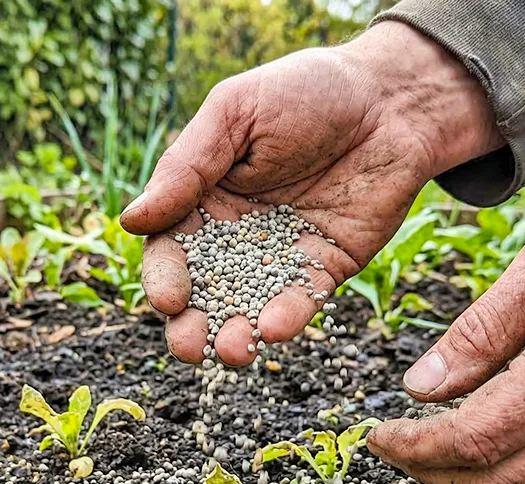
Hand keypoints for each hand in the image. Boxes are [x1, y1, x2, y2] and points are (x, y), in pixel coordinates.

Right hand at [120, 21, 500, 365]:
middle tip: (188, 346)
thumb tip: (132, 220)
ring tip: (233, 351)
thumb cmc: (306, 91)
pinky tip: (274, 329)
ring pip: (248, 307)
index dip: (164, 277)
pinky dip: (286, 319)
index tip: (168, 299)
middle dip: (192, 325)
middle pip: (203, 291)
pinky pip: (301, 301)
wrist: (392, 99)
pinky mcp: (324, 269)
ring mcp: (280, 256)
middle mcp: (235, 234)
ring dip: (235, 335)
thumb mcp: (235, 113)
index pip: (170, 248)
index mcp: (202, 197)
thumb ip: (187, 166)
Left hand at [368, 135, 524, 483]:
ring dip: (474, 475)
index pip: (473, 440)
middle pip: (500, 482)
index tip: (376, 437)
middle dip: (435, 475)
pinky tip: (491, 432)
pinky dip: (519, 462)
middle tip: (393, 450)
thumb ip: (481, 331)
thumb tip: (420, 388)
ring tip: (429, 445)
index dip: (414, 450)